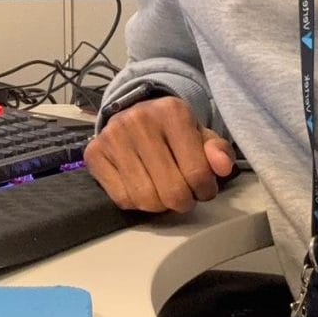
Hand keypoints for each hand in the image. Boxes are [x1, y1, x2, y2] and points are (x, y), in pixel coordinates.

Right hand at [84, 96, 235, 212]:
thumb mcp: (200, 134)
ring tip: (163, 190)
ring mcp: (113, 136)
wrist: (133, 113)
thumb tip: (223, 166)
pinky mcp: (94, 153)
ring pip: (145, 199)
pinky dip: (136, 202)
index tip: (203, 187)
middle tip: (183, 193)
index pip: (197, 173)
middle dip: (183, 201)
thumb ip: (217, 150)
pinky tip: (141, 186)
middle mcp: (139, 119)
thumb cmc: (172, 130)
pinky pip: (122, 199)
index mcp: (172, 111)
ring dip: (160, 205)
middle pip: (171, 191)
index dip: (205, 190)